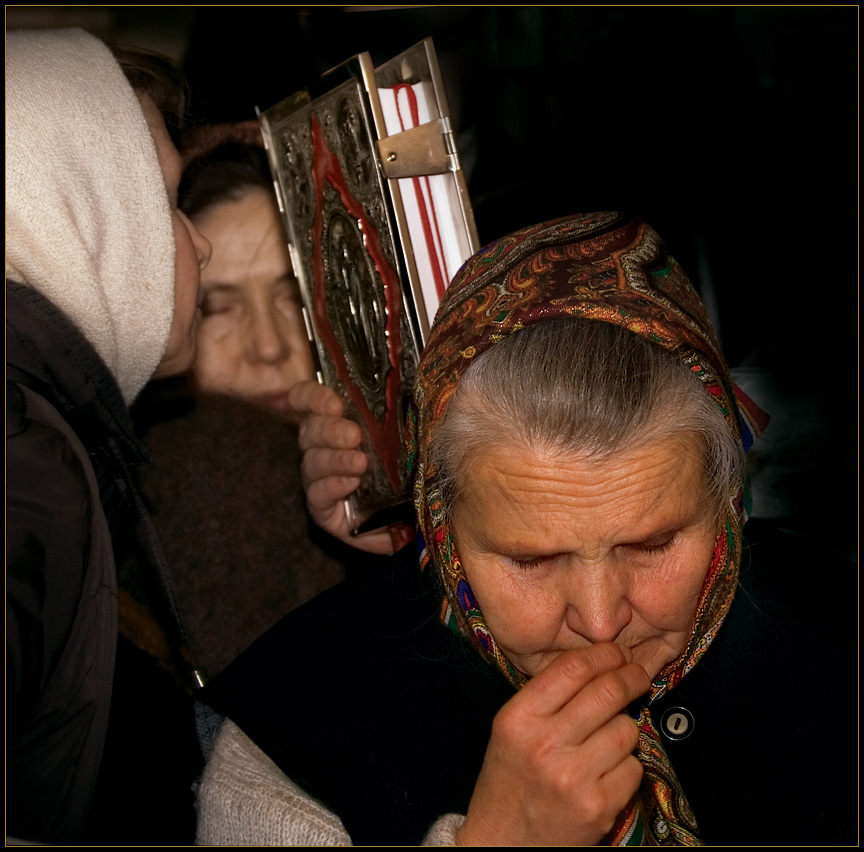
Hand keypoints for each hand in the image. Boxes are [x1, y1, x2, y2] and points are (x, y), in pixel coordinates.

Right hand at [289, 380, 413, 554]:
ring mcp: (319, 479)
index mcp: (335, 422)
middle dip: (330, 430)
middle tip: (354, 435)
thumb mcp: (409, 437)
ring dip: (336, 460)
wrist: (412, 516)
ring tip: (360, 463)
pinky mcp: (322, 509)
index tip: (333, 403)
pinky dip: (333, 487)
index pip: (307, 400)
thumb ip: (405, 412)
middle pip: (310, 430)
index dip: (312, 397)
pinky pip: (318, 495)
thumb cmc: (408, 470)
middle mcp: (321, 448)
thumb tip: (423, 380)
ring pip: (313, 462)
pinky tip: (350, 484)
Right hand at [456, 644, 649, 846]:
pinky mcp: (598, 807)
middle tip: (636, 676)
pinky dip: (627, 766)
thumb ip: (548, 696)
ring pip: (626, 730)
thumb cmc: (510, 777)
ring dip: (624, 728)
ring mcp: (573, 778)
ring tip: (608, 738)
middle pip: (606, 692)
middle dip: (630, 677)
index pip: (571, 668)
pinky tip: (607, 771)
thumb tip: (601, 662)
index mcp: (519, 718)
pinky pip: (633, 768)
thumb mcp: (512, 728)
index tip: (617, 652)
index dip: (603, 654)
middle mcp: (544, 745)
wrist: (503, 843)